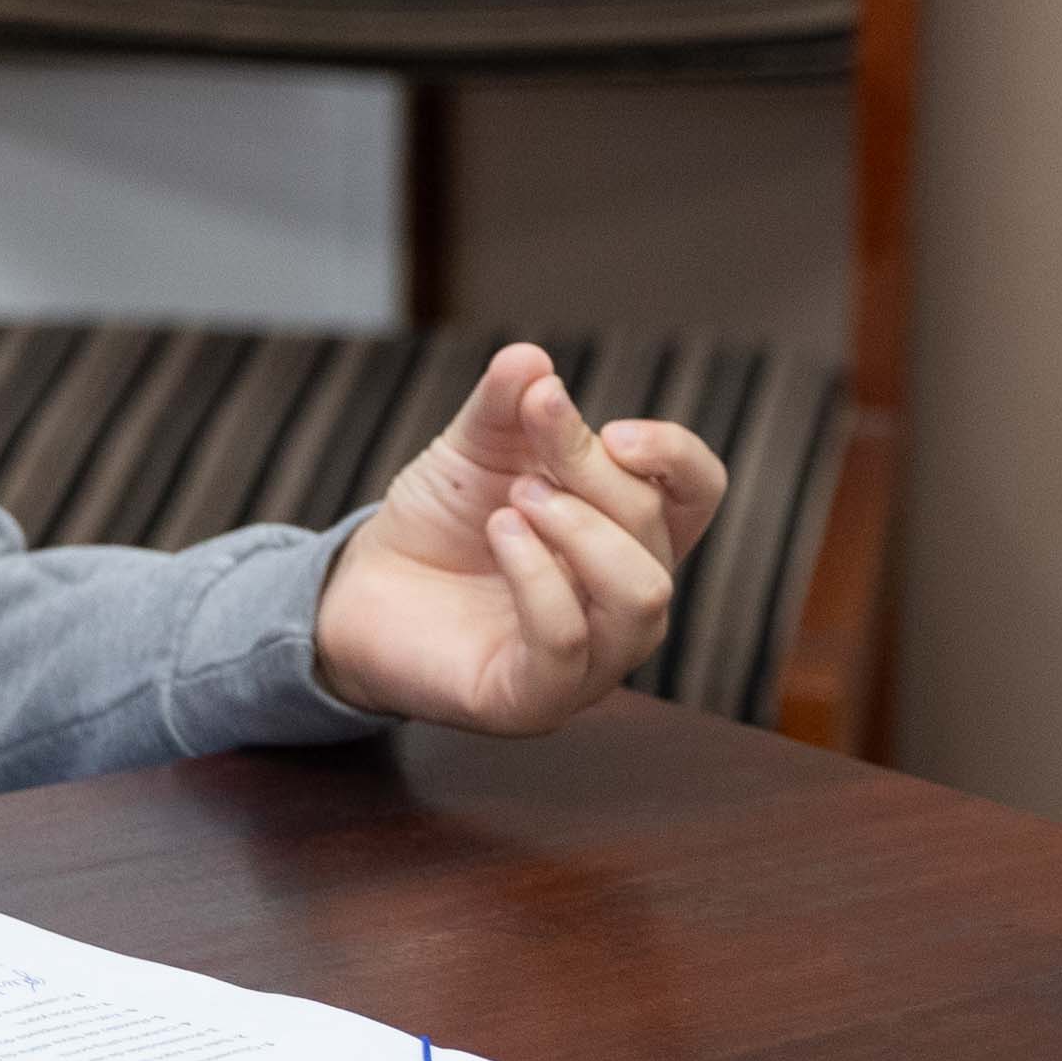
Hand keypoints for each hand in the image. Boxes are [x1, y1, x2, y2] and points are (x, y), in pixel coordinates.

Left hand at [311, 342, 731, 731]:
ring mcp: (590, 661)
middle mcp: (624, 601)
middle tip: (524, 460)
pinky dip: (538, 576)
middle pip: (656, 529)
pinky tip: (501, 534)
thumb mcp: (472, 448)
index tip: (608, 429)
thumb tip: (532, 360)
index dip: (672, 454)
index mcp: (629, 534)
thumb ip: (507, 406)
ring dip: (579, 530)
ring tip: (515, 502)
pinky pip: (568, 642)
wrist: (361, 592)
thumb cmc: (438, 525)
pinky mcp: (536, 701)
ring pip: (642, 597)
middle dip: (590, 474)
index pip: (699, 492)